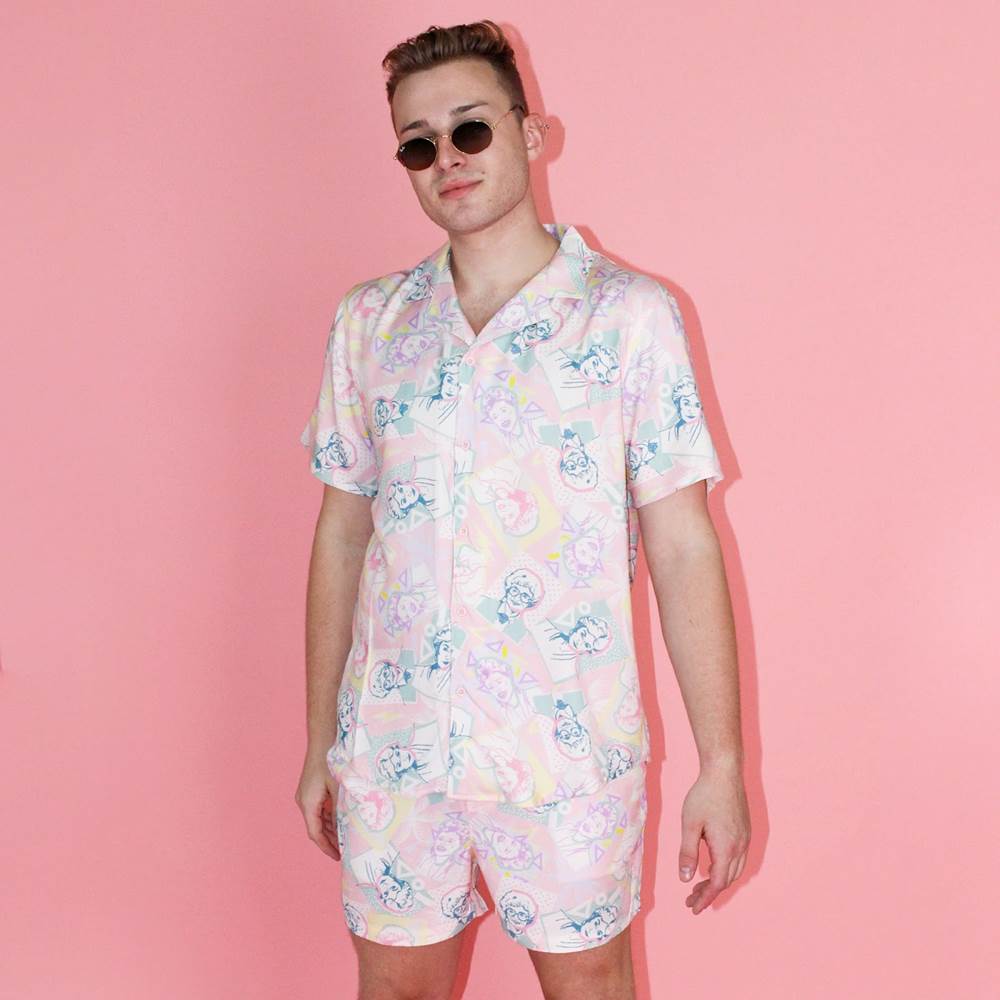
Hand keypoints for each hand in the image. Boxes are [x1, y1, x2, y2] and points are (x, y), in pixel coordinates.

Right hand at [294, 751, 341, 860]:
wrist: (323, 738)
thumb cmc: (331, 761)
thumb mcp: (339, 787)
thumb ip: (342, 808)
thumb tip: (350, 827)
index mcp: (308, 803)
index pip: (315, 833)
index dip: (327, 847)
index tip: (338, 857)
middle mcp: (304, 801)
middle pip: (317, 828)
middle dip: (331, 840)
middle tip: (346, 851)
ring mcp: (307, 794)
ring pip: (320, 818)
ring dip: (332, 828)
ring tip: (347, 839)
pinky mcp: (312, 788)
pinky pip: (321, 808)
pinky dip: (331, 816)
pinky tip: (344, 819)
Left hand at [678, 763, 749, 912]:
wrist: (724, 771)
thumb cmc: (704, 795)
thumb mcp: (689, 824)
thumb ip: (687, 853)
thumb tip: (685, 879)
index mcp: (726, 848)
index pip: (717, 884)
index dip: (705, 898)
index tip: (693, 908)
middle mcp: (740, 847)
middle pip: (727, 880)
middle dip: (709, 892)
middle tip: (691, 899)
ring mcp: (745, 838)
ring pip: (734, 870)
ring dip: (719, 881)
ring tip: (700, 886)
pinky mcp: (745, 830)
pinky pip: (738, 858)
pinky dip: (725, 868)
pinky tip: (712, 865)